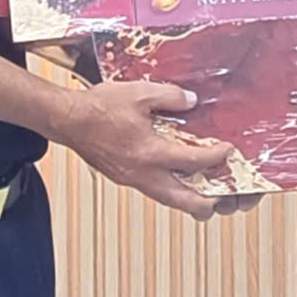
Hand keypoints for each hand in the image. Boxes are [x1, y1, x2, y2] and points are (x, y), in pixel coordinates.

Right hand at [65, 80, 237, 220]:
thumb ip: (170, 96)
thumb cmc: (100, 107)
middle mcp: (144, 174)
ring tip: (203, 190)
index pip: (194, 162)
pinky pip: (154, 191)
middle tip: (222, 194)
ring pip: (169, 201)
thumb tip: (192, 101)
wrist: (68, 120)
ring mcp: (133, 180)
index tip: (227, 151)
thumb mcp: (139, 93)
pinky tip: (173, 175)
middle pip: (185, 202)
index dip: (216, 157)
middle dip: (208, 203)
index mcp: (151, 153)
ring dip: (188, 199)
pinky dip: (170, 188)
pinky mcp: (124, 179)